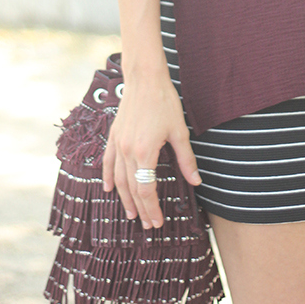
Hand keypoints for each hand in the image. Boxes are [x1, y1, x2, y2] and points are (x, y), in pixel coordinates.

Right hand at [102, 67, 200, 228]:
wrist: (145, 79)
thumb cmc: (164, 102)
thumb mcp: (179, 131)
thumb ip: (186, 159)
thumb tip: (196, 181)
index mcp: (145, 153)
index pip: (146, 190)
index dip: (152, 208)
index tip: (157, 222)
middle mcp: (127, 152)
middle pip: (132, 188)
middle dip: (140, 209)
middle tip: (147, 224)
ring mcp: (118, 144)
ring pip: (118, 179)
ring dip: (125, 198)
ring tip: (131, 214)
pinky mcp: (114, 136)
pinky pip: (108, 162)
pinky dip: (108, 177)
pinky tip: (109, 188)